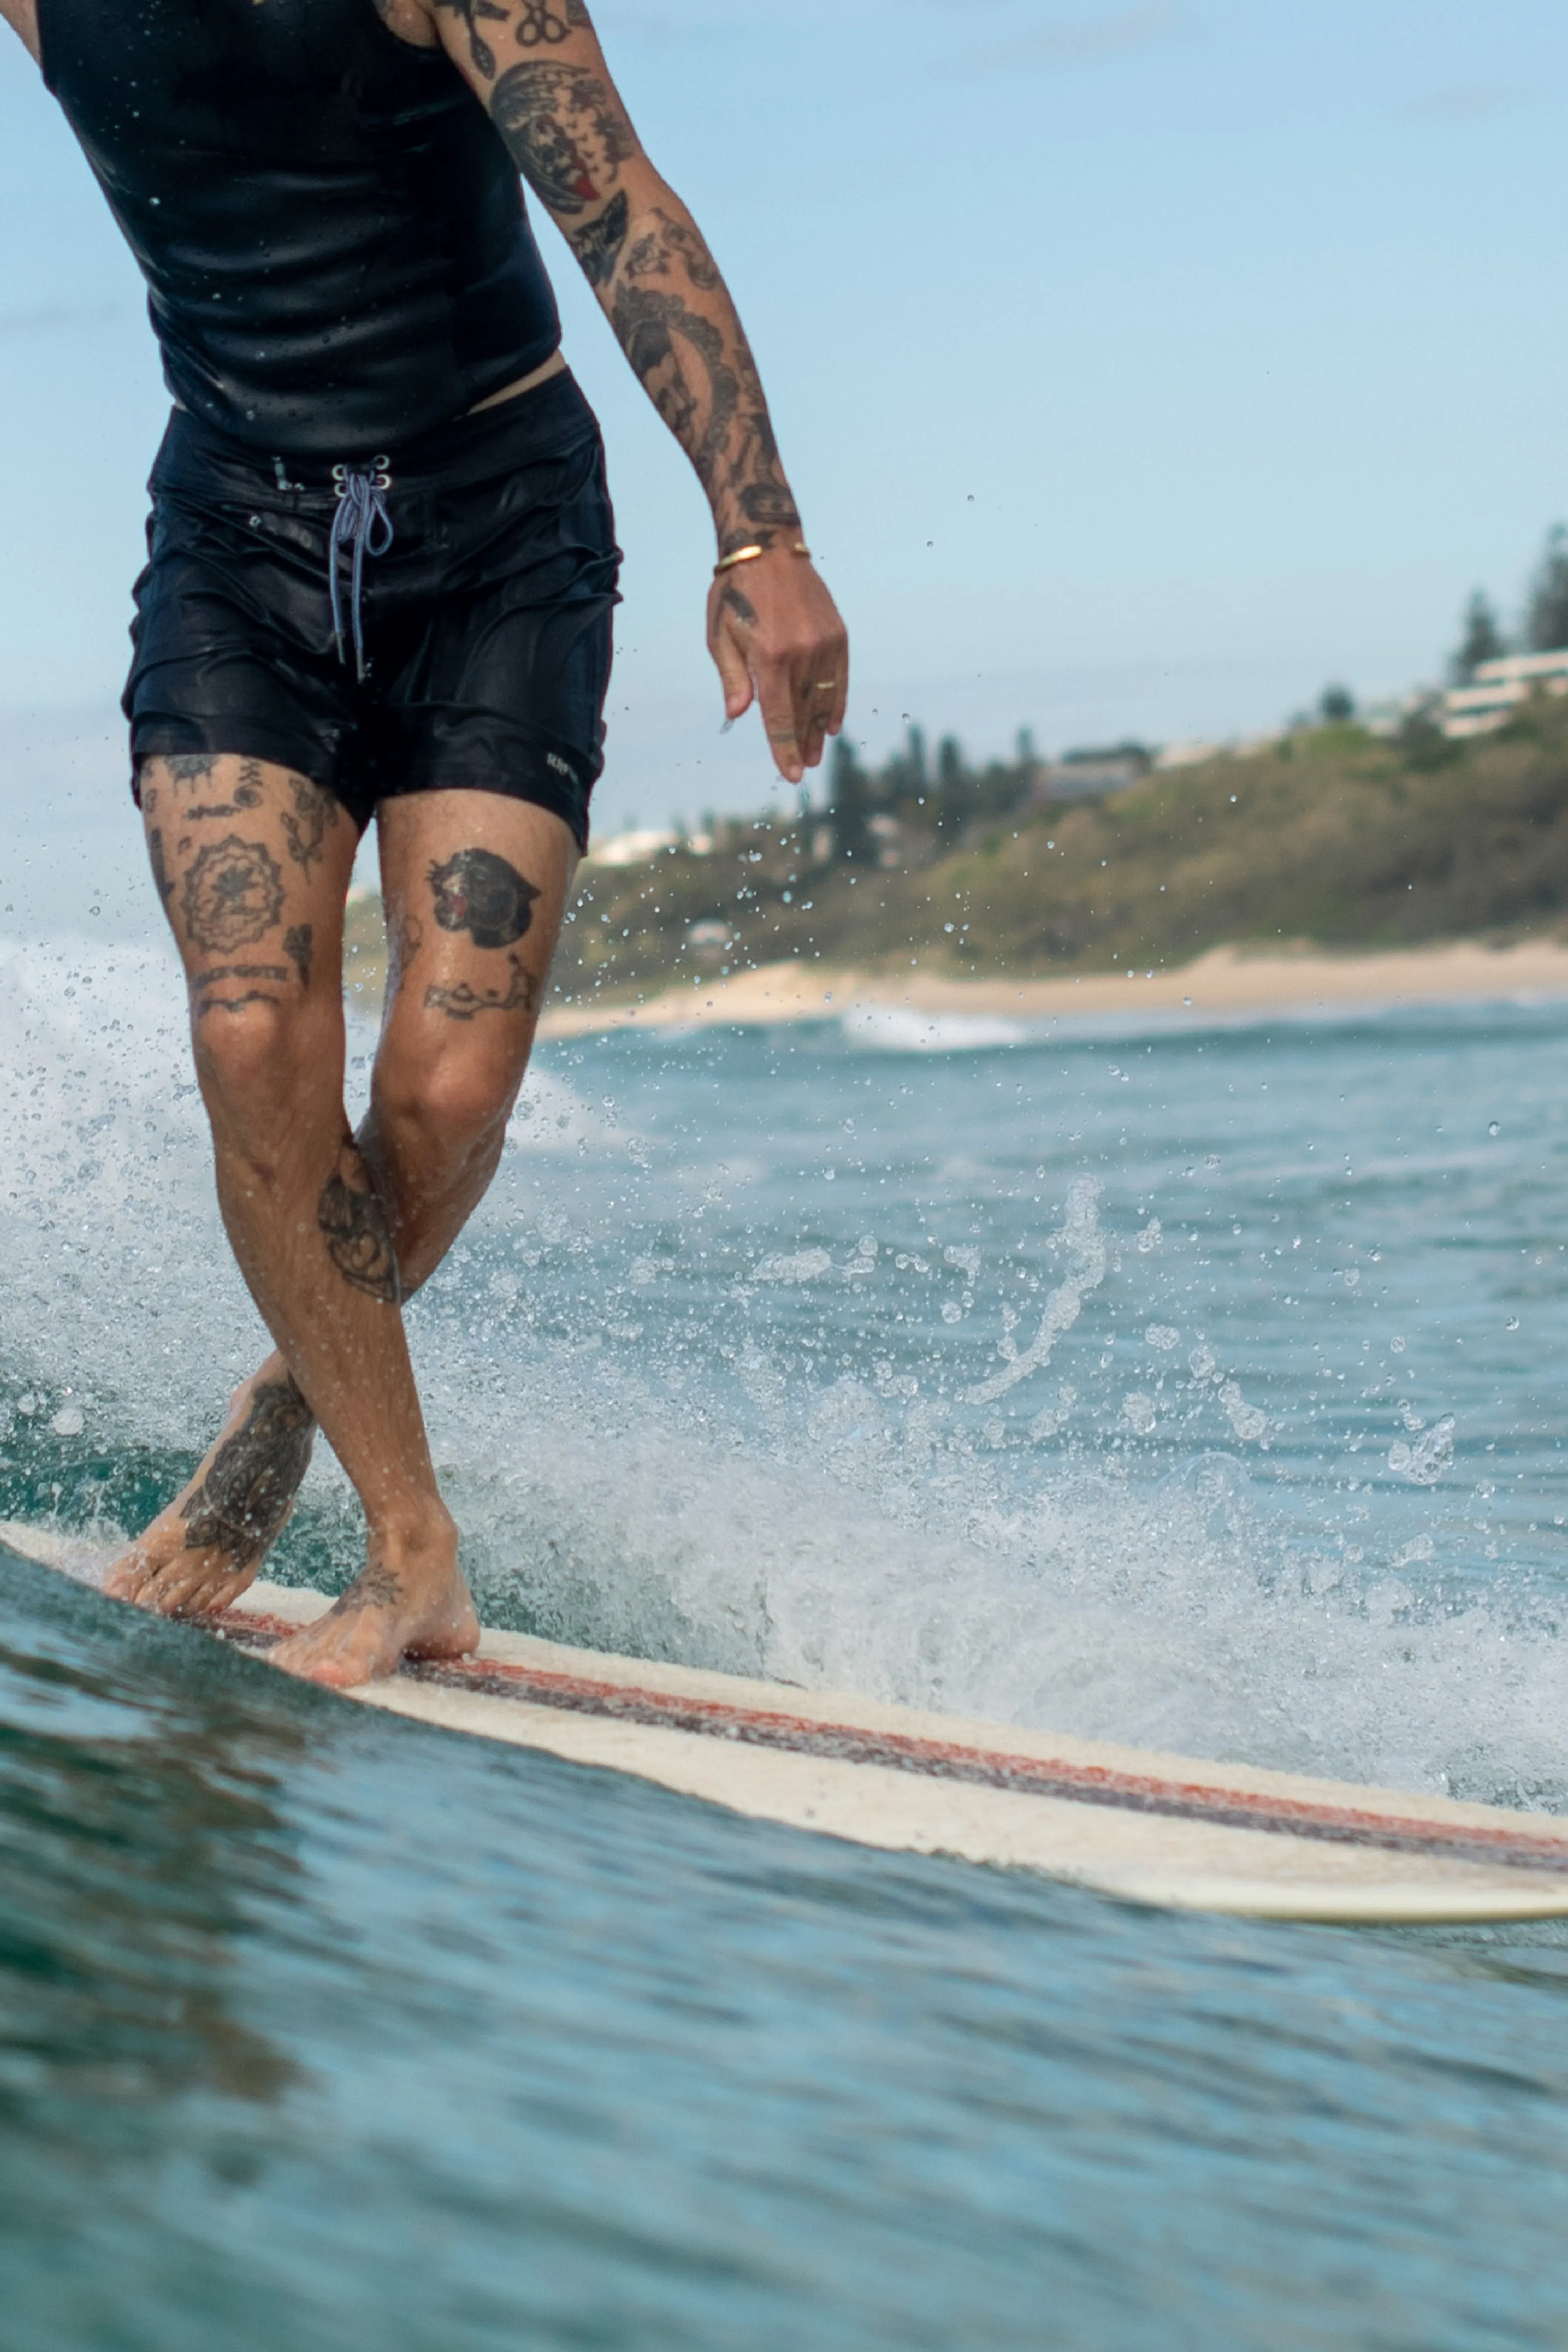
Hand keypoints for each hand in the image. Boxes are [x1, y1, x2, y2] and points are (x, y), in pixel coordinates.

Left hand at [706, 553, 848, 784]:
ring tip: (817, 753)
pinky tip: (833, 723)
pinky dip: (837, 702)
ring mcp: (823, 643)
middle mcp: (801, 652)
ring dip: (820, 729)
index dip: (784, 749)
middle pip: (803, 712)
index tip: (791, 776)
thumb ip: (732, 677)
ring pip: (824, 698)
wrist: (768, 548)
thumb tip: (739, 714)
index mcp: (769, 657)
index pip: (779, 716)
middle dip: (803, 744)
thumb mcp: (720, 636)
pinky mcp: (837, 634)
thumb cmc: (734, 594)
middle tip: (803, 768)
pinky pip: (840, 677)